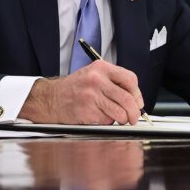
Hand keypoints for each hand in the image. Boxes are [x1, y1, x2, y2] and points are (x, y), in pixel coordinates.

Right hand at [18, 60, 143, 124]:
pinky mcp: (87, 111)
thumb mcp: (93, 75)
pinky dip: (106, 122)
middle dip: (134, 112)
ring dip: (121, 119)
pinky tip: (97, 116)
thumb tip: (136, 99)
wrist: (51, 98)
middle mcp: (96, 80)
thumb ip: (113, 82)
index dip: (137, 93)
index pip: (130, 79)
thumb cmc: (75, 88)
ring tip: (116, 118)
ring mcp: (91, 96)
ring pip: (120, 112)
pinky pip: (107, 120)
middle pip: (127, 98)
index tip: (138, 102)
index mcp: (101, 68)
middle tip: (133, 117)